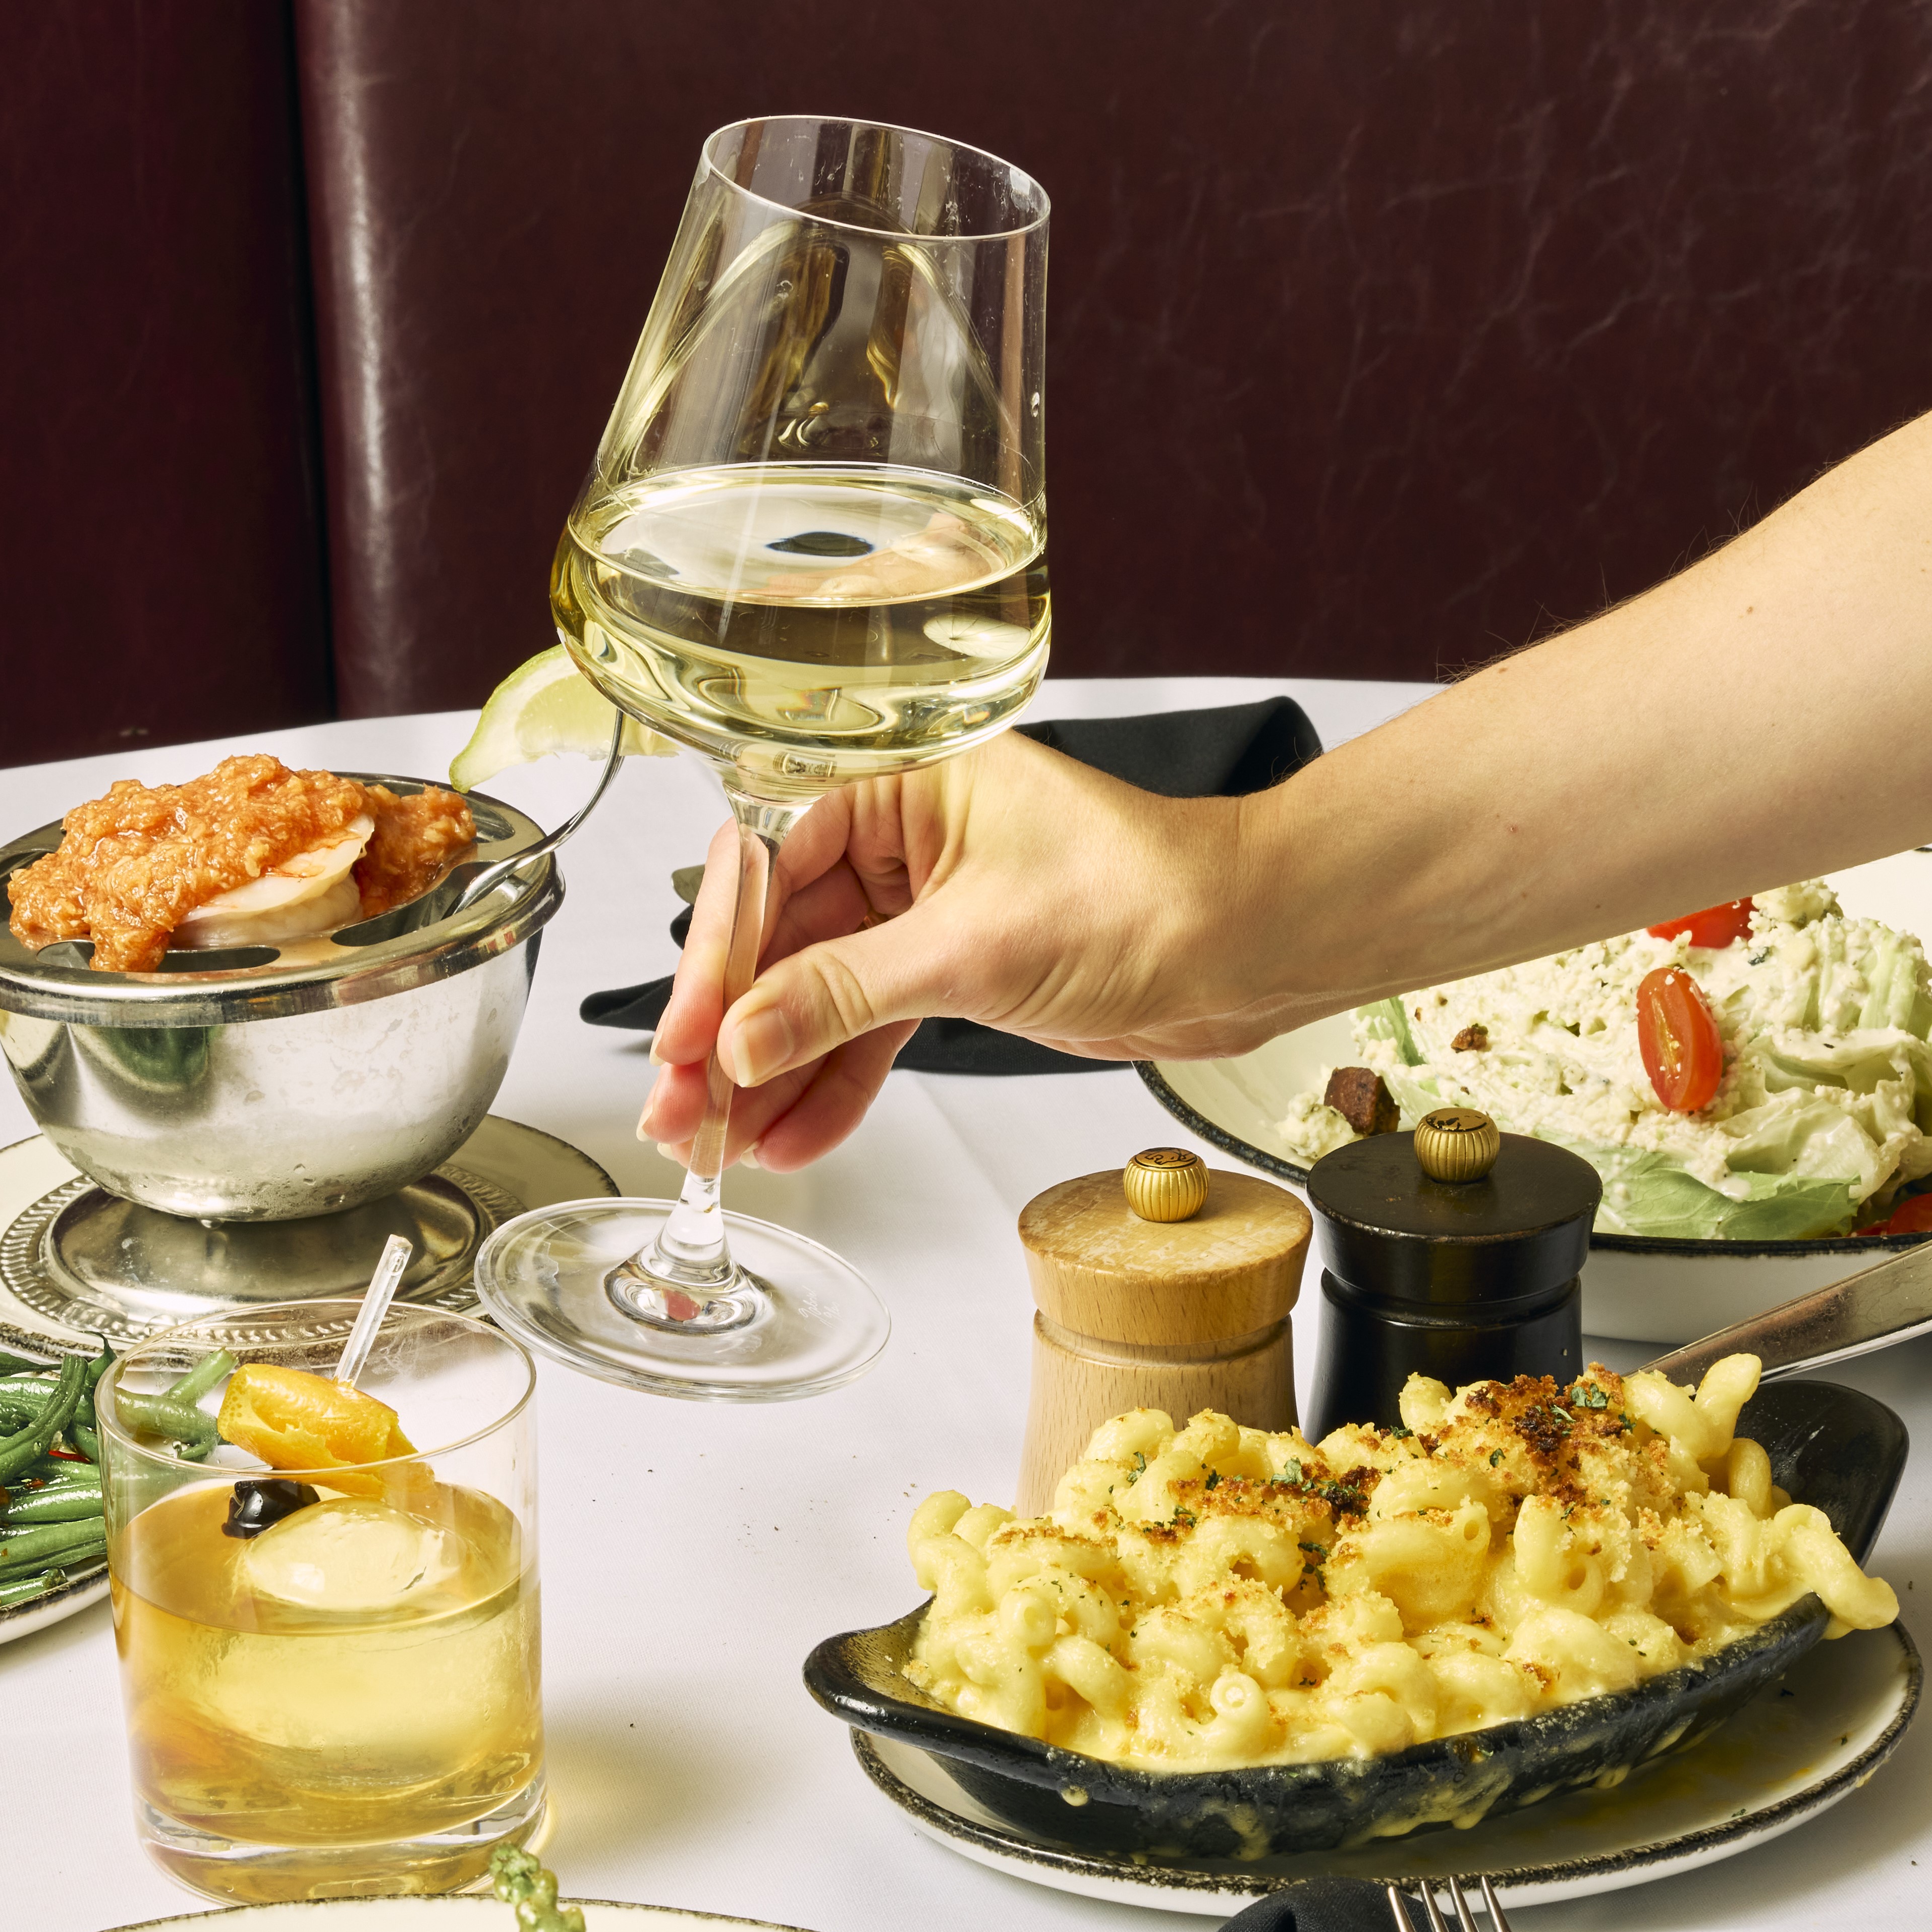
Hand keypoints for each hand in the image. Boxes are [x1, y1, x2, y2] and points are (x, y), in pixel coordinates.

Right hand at [637, 730, 1278, 1170]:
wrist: (1249, 945)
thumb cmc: (1146, 895)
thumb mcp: (973, 946)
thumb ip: (843, 994)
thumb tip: (741, 1038)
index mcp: (901, 783)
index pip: (770, 869)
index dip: (719, 964)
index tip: (686, 1040)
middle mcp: (903, 839)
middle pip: (781, 942)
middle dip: (730, 1035)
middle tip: (682, 1112)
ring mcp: (925, 910)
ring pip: (818, 998)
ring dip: (770, 1074)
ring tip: (720, 1148)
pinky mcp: (954, 971)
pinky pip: (870, 1030)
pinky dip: (835, 1085)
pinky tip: (792, 1137)